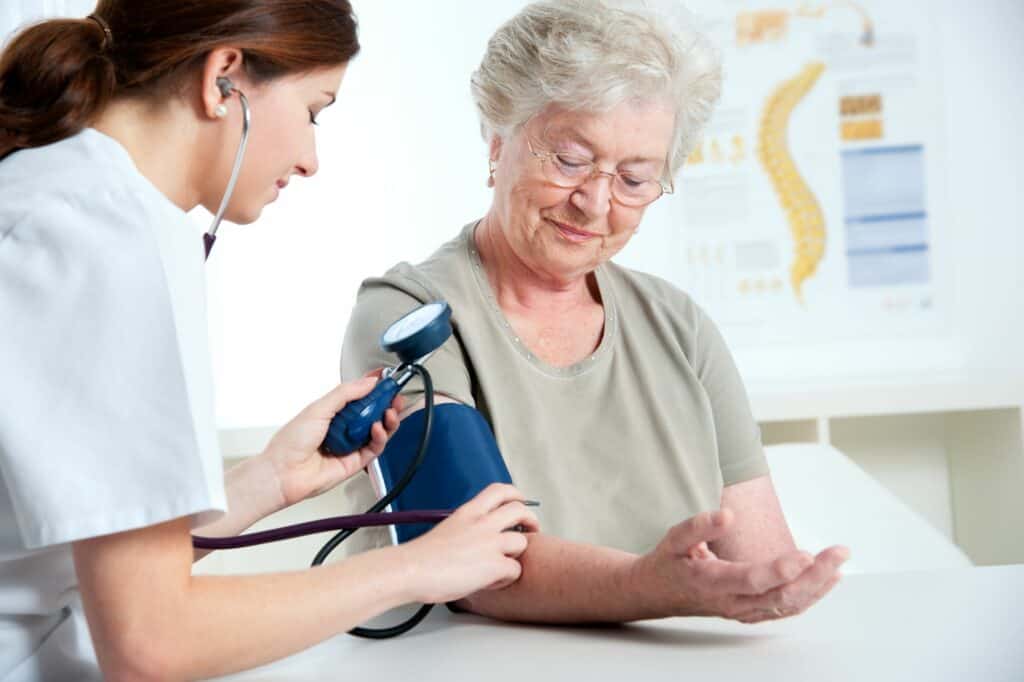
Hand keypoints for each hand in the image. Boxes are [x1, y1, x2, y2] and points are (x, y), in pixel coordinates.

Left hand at [262, 373, 401, 507]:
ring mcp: (350, 444)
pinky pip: (375, 448)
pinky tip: (378, 428)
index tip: (385, 378)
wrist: (283, 473)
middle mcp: (343, 427)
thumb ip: (345, 393)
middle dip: (386, 403)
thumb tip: (367, 382)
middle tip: (395, 395)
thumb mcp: (318, 408)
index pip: (358, 395)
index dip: (373, 386)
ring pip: (378, 430)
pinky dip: (380, 437)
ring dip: (388, 419)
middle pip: (373, 413)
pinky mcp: (356, 462)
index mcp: (332, 412)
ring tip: (390, 411)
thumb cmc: (290, 444)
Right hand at [399, 483, 539, 603]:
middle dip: (531, 519)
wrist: (412, 570)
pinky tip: (491, 582)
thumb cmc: (421, 558)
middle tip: (531, 530)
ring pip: (522, 542)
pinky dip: (506, 579)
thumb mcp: (446, 530)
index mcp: (468, 512)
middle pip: (520, 510)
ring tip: (503, 565)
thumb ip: (466, 530)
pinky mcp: (494, 565)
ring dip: (516, 555)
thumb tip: (476, 542)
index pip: (499, 491)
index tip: (520, 502)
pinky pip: (515, 570)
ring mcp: (490, 543)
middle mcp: (482, 524)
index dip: (516, 495)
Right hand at [632, 509, 848, 622]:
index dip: (781, 570)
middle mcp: (731, 602)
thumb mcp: (673, 538)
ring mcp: (743, 610)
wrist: (656, 593)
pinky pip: (785, 608)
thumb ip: (699, 526)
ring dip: (818, 585)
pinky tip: (827, 581)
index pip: (752, 580)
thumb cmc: (668, 563)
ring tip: (840, 562)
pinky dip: (810, 596)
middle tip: (839, 552)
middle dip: (815, 575)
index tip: (807, 555)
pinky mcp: (750, 612)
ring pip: (788, 604)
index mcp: (711, 582)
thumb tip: (727, 516)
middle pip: (780, 595)